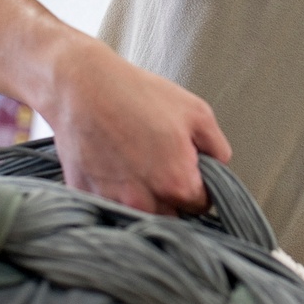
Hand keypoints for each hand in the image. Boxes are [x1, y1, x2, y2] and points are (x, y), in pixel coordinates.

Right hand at [42, 31, 232, 214]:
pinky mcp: (87, 198)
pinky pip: (109, 209)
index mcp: (177, 182)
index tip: (189, 170)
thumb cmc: (137, 94)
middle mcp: (146, 202)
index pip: (202, 206)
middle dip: (172, 198)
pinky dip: (114, 196)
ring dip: (144, 201)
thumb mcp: (196, 111)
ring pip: (140, 218)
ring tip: (136, 167)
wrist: (83, 86)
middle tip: (162, 166)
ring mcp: (114, 203)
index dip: (200, 186)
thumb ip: (217, 147)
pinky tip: (113, 167)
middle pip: (171, 218)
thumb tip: (220, 168)